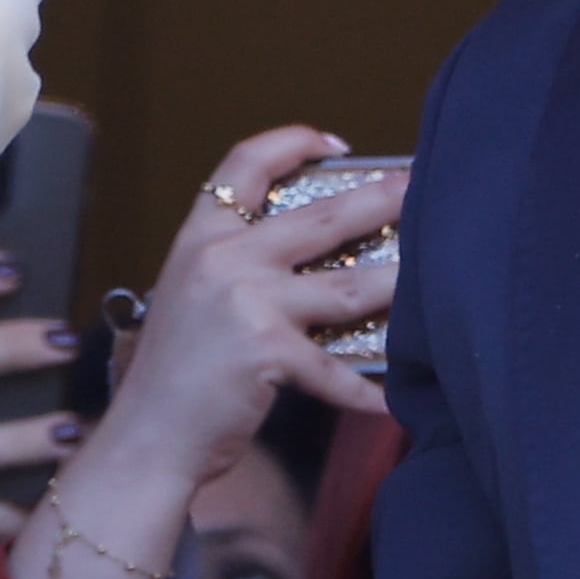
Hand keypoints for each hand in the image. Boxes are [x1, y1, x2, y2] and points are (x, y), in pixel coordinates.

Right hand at [79, 126, 397, 503]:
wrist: (146, 435)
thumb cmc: (174, 374)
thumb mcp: (191, 296)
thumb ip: (235, 267)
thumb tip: (312, 259)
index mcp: (200, 237)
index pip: (245, 164)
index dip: (293, 143)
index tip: (334, 145)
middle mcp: (223, 258)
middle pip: (320, 218)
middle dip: (378, 200)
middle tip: (416, 190)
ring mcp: (247, 302)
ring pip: (347, 286)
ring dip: (395, 284)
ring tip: (433, 280)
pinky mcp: (267, 351)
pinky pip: (336, 368)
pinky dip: (367, 390)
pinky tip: (394, 400)